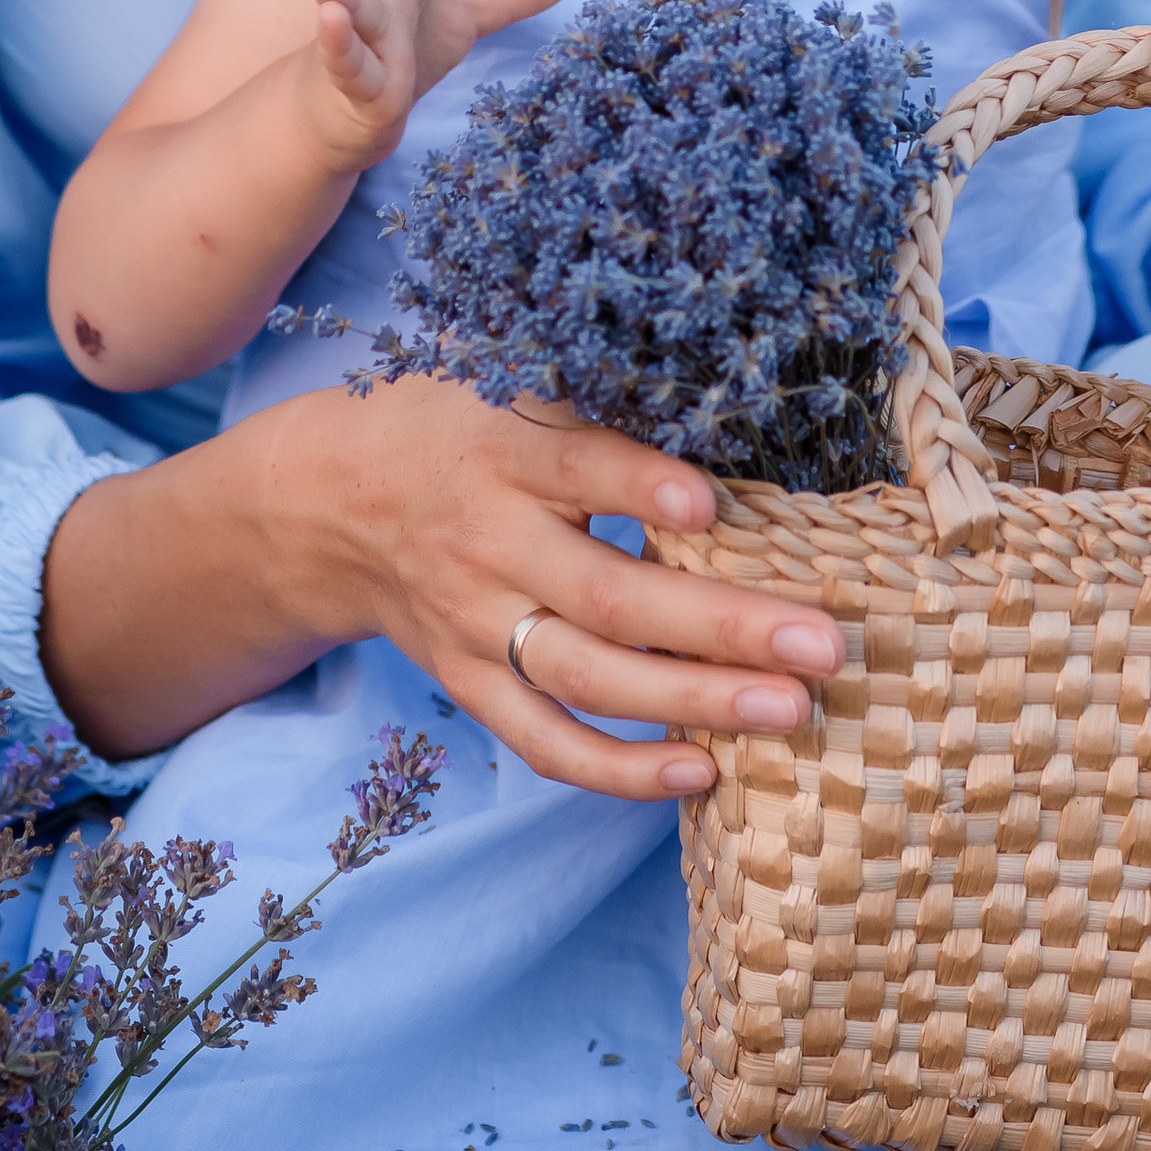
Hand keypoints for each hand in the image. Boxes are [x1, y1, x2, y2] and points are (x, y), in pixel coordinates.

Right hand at [256, 376, 844, 800]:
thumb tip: (721, 383)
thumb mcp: (501, 379)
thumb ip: (592, 395)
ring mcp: (476, 624)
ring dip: (693, 701)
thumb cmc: (451, 423)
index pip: (572, 466)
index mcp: (500, 451)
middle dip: (719, 624)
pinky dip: (619, 769)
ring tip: (791, 710)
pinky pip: (543, 742)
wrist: (329, 501)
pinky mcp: (470, 682)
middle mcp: (487, 543)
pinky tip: (702, 771)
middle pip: (606, 595)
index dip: (637, 485)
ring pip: (586, 678)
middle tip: (821, 643)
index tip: (711, 502)